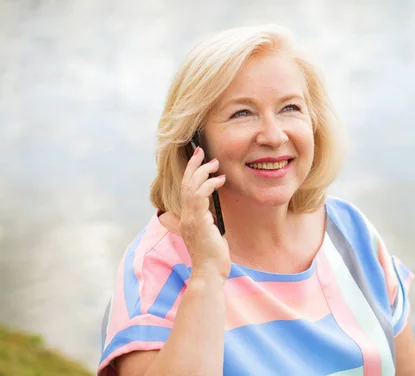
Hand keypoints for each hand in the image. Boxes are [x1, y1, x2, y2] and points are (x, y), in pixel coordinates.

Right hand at [179, 146, 229, 280]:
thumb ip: (207, 221)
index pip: (185, 190)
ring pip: (190, 186)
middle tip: (202, 151)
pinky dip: (209, 184)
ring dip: (202, 171)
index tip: (198, 160)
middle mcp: (184, 217)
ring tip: (214, 163)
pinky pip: (199, 196)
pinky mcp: (197, 221)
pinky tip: (219, 180)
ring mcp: (189, 219)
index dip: (190, 173)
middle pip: (185, 184)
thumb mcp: (210, 234)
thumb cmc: (212, 257)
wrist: (209, 273)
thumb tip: (212, 210)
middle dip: (193, 165)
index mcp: (186, 218)